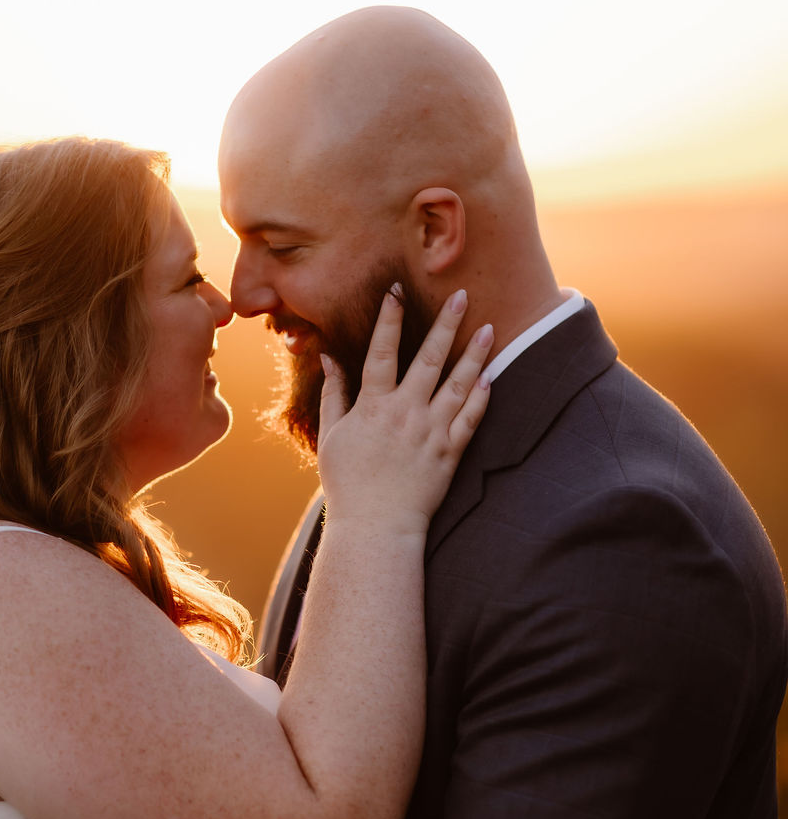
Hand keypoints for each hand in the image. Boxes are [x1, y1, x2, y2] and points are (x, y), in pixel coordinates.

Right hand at [317, 287, 491, 533]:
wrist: (376, 526)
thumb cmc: (348, 482)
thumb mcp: (332, 436)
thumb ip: (335, 394)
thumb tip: (328, 358)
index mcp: (374, 407)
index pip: (381, 352)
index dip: (388, 319)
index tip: (396, 291)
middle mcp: (406, 413)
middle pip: (429, 358)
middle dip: (445, 323)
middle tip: (461, 295)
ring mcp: (431, 432)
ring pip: (459, 384)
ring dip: (474, 354)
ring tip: (488, 328)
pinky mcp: (450, 453)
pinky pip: (471, 419)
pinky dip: (482, 397)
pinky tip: (491, 376)